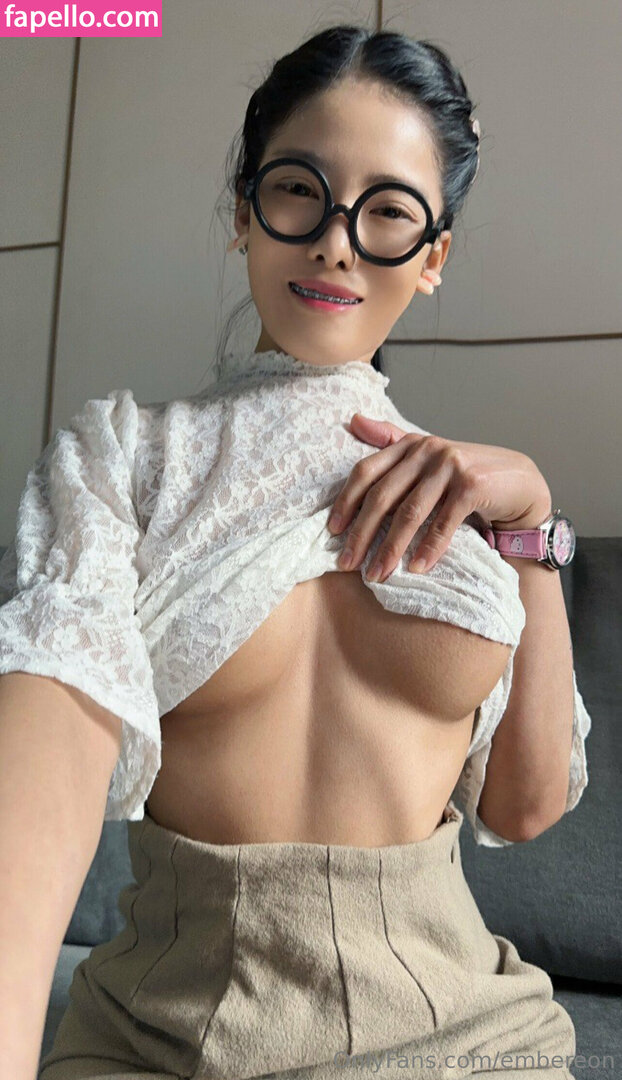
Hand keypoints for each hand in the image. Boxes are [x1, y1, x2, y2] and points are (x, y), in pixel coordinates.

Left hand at [328, 413, 551, 581]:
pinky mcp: (471, 485)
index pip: (366, 471)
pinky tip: (416, 568)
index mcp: (410, 444)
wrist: (518, 484)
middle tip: (347, 563)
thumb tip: (354, 419)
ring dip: (390, 548)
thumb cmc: (465, 476)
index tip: (333, 531)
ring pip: (409, 513)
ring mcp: (450, 466)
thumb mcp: (428, 457)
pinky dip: (428, 549)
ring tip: (378, 574)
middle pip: (382, 496)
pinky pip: (442, 524)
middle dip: (362, 534)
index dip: (347, 502)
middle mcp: (427, 450)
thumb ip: (392, 441)